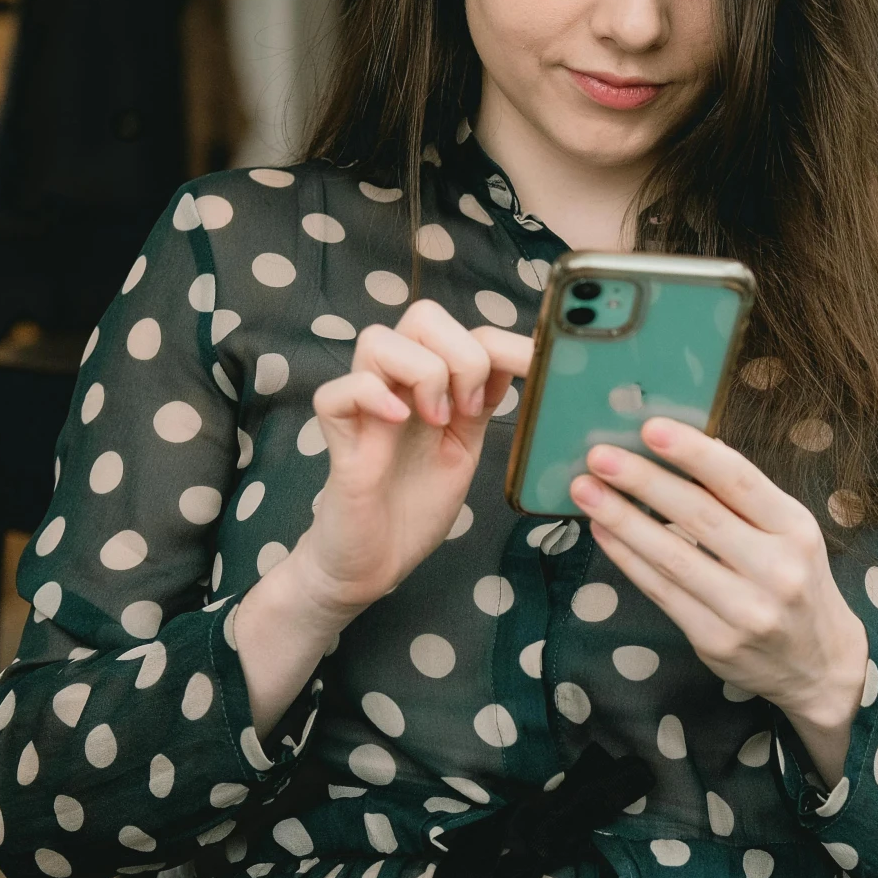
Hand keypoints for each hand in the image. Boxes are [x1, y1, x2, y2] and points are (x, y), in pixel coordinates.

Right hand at [290, 299, 529, 622]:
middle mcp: (397, 384)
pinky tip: (399, 422)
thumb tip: (524, 359)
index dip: (508, 343)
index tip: (540, 370)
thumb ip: (484, 401)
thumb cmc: (417, 504)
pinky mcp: (337, 437)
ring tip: (437, 421)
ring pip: (378, 339)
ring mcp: (364, 407)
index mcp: (433, 383)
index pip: (468, 332)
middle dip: (462, 353)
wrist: (377, 561)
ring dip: (422, 373)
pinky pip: (338, 391)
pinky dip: (372, 396)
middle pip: (423, 316)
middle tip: (471, 408)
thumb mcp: (466, 446)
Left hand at [571, 418, 868, 781]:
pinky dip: (628, 558)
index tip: (650, 428)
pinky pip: (661, 592)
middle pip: (699, 516)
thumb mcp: (790, 532)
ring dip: (622, 519)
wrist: (818, 664)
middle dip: (643, 481)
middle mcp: (776, 569)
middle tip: (599, 456)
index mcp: (796, 529)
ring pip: (672, 556)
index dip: (692, 452)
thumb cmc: (798, 582)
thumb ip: (746, 497)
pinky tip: (603, 532)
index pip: (739, 481)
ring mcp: (745, 610)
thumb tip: (694, 448)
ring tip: (585, 490)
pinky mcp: (715, 640)